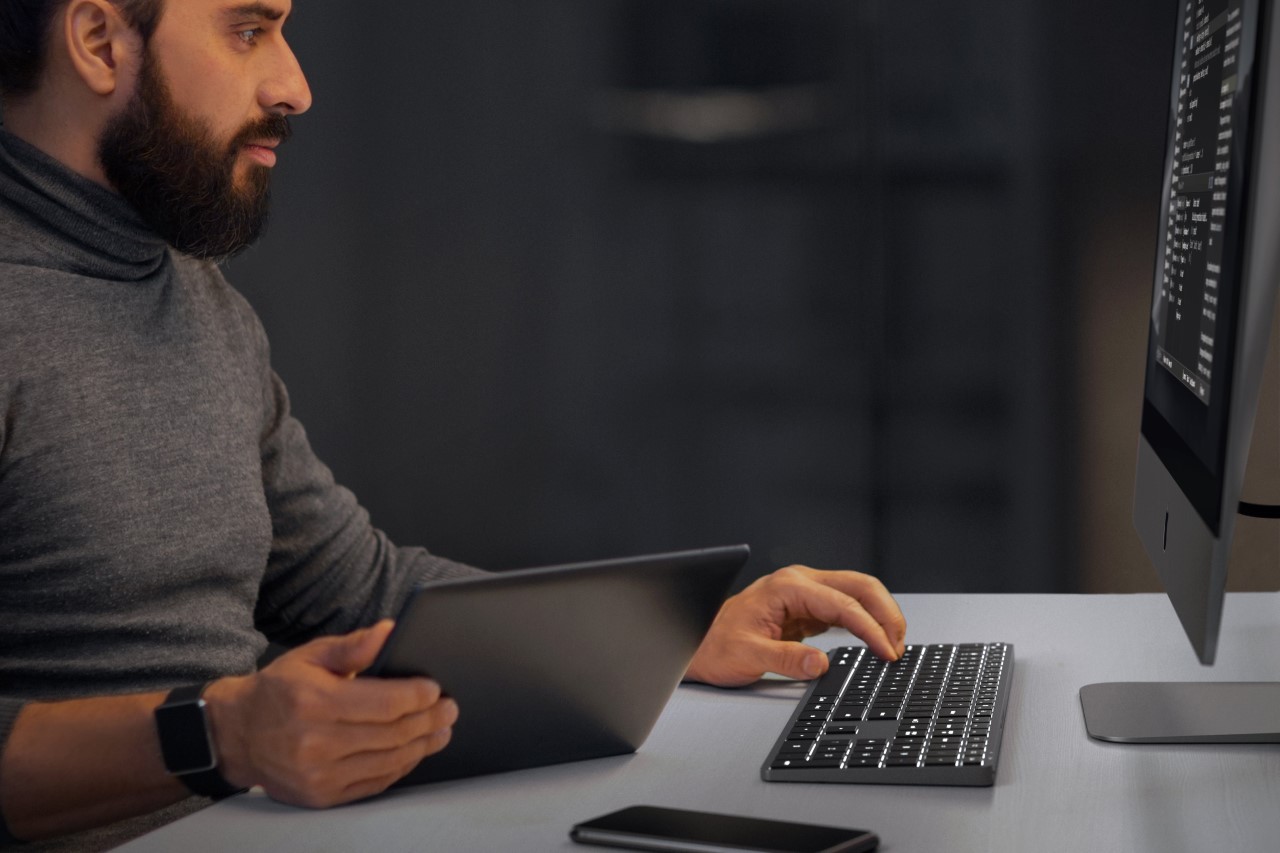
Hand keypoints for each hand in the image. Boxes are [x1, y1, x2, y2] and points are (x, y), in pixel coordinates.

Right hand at [204, 621, 456, 807]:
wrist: (236, 734)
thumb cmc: (278, 690)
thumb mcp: (310, 656)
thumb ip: (353, 645)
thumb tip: (390, 632)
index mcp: (315, 702)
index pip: (384, 703)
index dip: (417, 696)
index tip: (435, 688)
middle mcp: (316, 743)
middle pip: (392, 734)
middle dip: (428, 720)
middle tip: (449, 709)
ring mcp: (318, 774)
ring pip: (388, 761)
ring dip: (422, 745)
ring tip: (441, 730)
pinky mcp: (321, 796)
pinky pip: (374, 782)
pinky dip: (400, 767)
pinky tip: (414, 751)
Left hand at [684, 565, 906, 686]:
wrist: (701, 644)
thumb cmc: (717, 645)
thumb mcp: (748, 656)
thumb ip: (786, 659)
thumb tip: (821, 664)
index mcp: (788, 587)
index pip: (843, 602)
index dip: (870, 627)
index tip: (886, 651)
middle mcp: (800, 582)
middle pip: (860, 586)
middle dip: (886, 614)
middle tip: (898, 647)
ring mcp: (807, 593)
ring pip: (858, 594)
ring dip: (880, 616)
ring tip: (893, 645)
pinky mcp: (810, 608)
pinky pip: (847, 609)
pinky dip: (867, 623)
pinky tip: (875, 641)